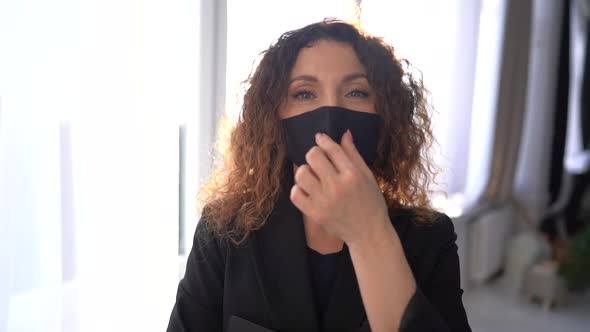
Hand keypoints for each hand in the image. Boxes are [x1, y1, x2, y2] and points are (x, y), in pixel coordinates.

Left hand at [290, 130, 389, 244]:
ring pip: (301, 173)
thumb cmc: (371, 202)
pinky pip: (295, 194)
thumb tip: (344, 133)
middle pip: (313, 156)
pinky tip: (309, 191)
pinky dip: (299, 190)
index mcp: (353, 174)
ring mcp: (324, 201)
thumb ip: (353, 154)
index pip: (331, 148)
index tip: (320, 138)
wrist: (369, 233)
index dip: (323, 140)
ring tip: (313, 178)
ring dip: (305, 172)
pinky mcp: (315, 214)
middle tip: (319, 162)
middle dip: (314, 154)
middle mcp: (337, 186)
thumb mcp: (367, 175)